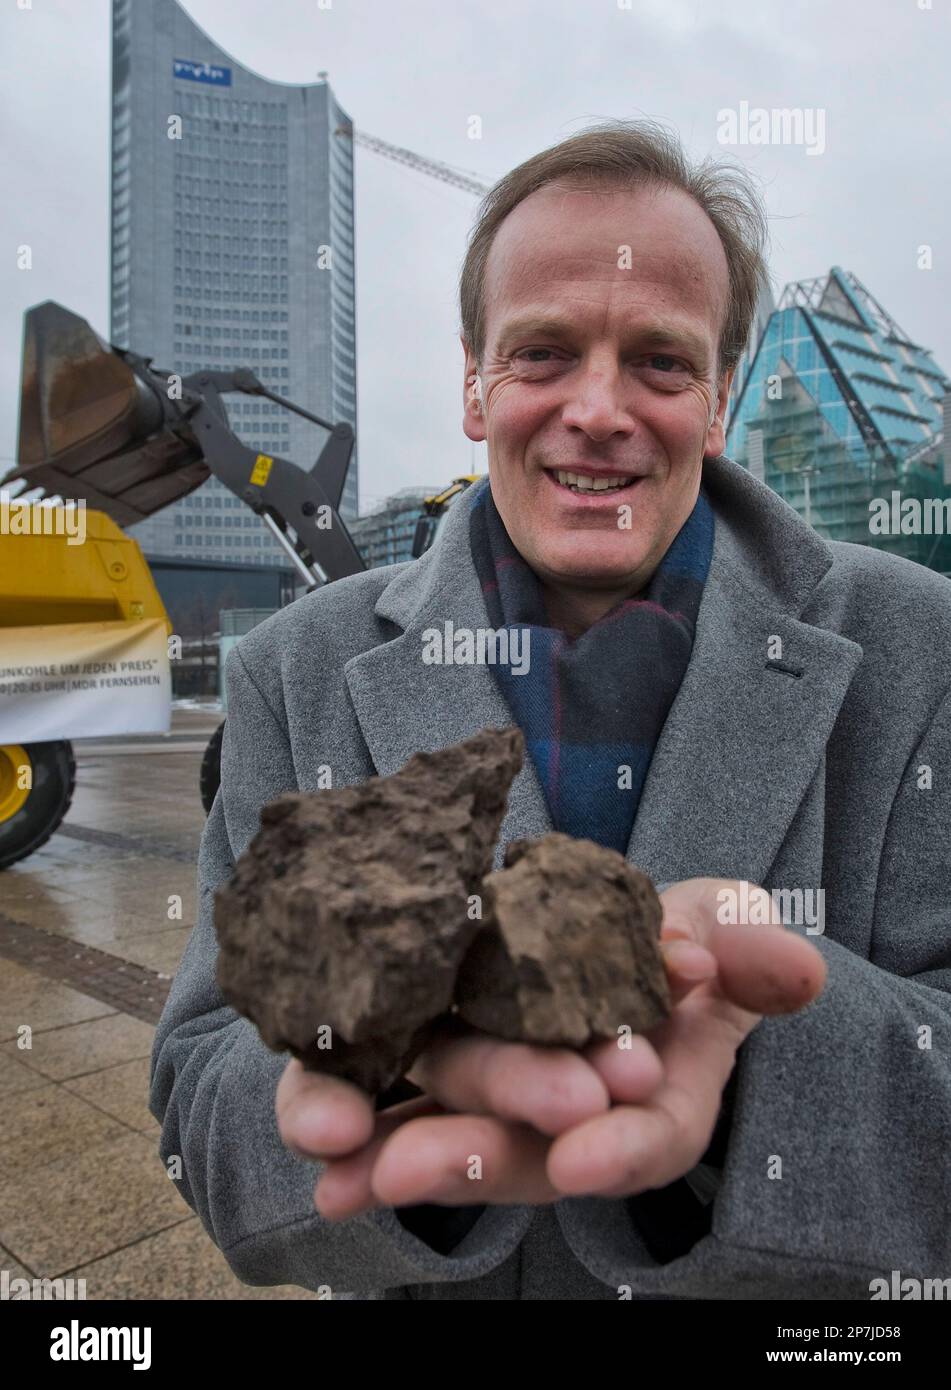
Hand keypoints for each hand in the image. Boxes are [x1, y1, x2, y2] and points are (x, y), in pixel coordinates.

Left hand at [275, 878, 825, 1217]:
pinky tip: (321, 1139)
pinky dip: (358, 1117)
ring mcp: (500, 1094)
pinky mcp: (440, 1060)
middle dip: (479, 1151)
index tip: (592, 1154)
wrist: (624, 931)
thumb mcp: (730, 936)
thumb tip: (800, 967)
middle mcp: (571, 1117)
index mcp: (656, 1100)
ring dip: (399, 1151)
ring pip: (450, 1133)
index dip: (619, 1148)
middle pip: (530, 1150)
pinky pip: (394, 1097)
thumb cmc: (688, 941)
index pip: (647, 1140)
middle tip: (419, 1166)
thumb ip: (753, 956)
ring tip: (352, 1169)